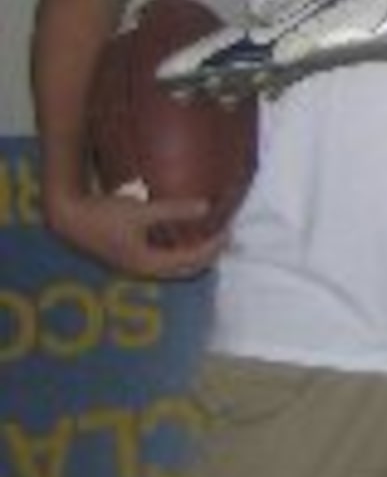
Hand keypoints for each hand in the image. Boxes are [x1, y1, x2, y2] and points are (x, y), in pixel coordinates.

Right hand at [41, 183, 225, 280]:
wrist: (68, 218)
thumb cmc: (103, 213)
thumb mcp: (141, 211)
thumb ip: (174, 209)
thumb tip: (207, 206)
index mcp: (148, 263)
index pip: (192, 260)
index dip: (214, 245)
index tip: (229, 228)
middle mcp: (143, 270)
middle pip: (186, 270)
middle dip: (209, 255)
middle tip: (227, 236)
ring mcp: (135, 266)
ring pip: (175, 267)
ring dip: (195, 255)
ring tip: (212, 237)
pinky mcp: (130, 258)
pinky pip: (164, 260)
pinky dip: (180, 251)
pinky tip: (186, 236)